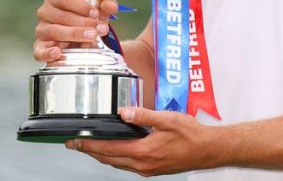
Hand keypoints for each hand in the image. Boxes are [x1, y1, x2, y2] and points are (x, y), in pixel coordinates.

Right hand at [33, 0, 119, 62]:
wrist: (85, 40)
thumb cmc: (88, 20)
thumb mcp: (100, 11)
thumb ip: (107, 5)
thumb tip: (109, 4)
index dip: (83, 6)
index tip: (96, 13)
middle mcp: (45, 12)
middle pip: (63, 16)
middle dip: (84, 22)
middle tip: (99, 28)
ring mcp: (42, 30)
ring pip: (55, 31)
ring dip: (74, 34)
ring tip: (91, 36)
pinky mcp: (40, 47)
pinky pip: (39, 51)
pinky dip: (48, 53)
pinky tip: (58, 52)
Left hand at [66, 107, 222, 176]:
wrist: (208, 150)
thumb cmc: (191, 135)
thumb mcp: (167, 119)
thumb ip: (143, 115)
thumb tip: (123, 112)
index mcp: (143, 151)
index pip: (108, 149)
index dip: (89, 145)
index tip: (75, 141)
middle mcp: (142, 164)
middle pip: (108, 159)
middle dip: (90, 151)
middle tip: (76, 144)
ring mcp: (147, 169)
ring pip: (117, 164)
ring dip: (102, 155)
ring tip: (91, 147)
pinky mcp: (152, 170)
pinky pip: (127, 166)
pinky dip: (116, 158)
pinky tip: (116, 151)